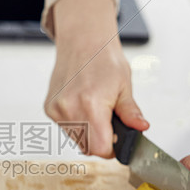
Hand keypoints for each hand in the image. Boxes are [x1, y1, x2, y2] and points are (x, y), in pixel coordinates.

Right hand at [44, 0, 148, 156]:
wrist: (81, 41)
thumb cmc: (103, 59)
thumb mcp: (124, 86)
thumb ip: (130, 113)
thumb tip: (141, 128)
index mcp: (91, 104)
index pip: (100, 148)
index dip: (112, 148)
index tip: (117, 139)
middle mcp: (69, 109)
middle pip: (87, 148)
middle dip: (101, 141)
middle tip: (109, 121)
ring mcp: (57, 110)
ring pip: (76, 140)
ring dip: (88, 134)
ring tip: (95, 110)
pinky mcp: (49, 108)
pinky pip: (66, 128)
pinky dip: (77, 124)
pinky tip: (82, 105)